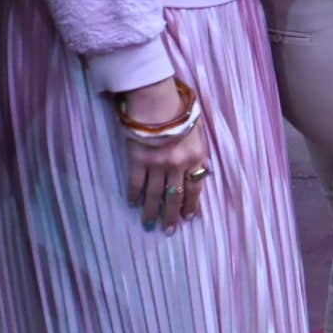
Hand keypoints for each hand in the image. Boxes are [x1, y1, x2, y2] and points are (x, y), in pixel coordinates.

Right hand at [118, 78, 209, 228]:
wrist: (157, 101)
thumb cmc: (180, 112)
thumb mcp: (198, 132)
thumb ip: (197, 152)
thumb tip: (200, 169)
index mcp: (195, 157)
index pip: (195, 188)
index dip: (192, 205)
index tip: (190, 218)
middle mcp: (177, 165)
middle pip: (175, 196)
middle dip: (172, 215)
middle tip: (169, 230)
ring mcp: (157, 164)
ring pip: (154, 194)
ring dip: (151, 211)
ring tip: (149, 224)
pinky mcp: (138, 160)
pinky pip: (136, 183)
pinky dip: (134, 195)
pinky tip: (132, 203)